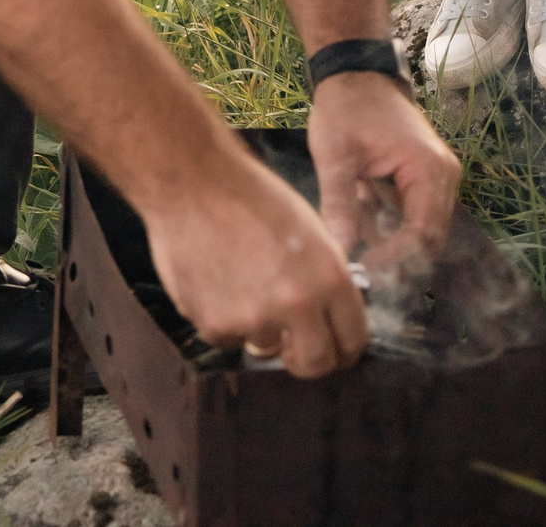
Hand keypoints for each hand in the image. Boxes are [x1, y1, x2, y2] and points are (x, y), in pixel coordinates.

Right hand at [143, 142, 368, 377]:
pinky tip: (215, 281)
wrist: (192, 181)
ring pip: (266, 347)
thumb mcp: (311, 232)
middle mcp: (297, 304)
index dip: (344, 348)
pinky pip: (228, 338)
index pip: (353, 342)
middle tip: (294, 344)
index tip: (333, 347)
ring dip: (259, 328)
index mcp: (330, 278)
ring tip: (241, 285)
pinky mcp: (215, 325)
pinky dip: (223, 319)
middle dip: (307, 358)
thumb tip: (331, 320)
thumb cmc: (251, 197)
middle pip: (315, 364)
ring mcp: (254, 319)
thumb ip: (326, 281)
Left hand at [307, 71, 459, 271]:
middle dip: (395, 261)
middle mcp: (443, 180)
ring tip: (354, 252)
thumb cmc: (346, 107)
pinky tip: (358, 228)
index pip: (423, 235)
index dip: (396, 261)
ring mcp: (436, 181)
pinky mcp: (422, 182)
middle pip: (429, 240)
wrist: (357, 74)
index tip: (362, 271)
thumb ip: (339, 203)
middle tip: (358, 273)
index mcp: (430, 171)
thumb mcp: (335, 154)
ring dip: (390, 246)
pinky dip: (387, 228)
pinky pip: (411, 218)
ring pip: (420, 232)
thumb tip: (340, 250)